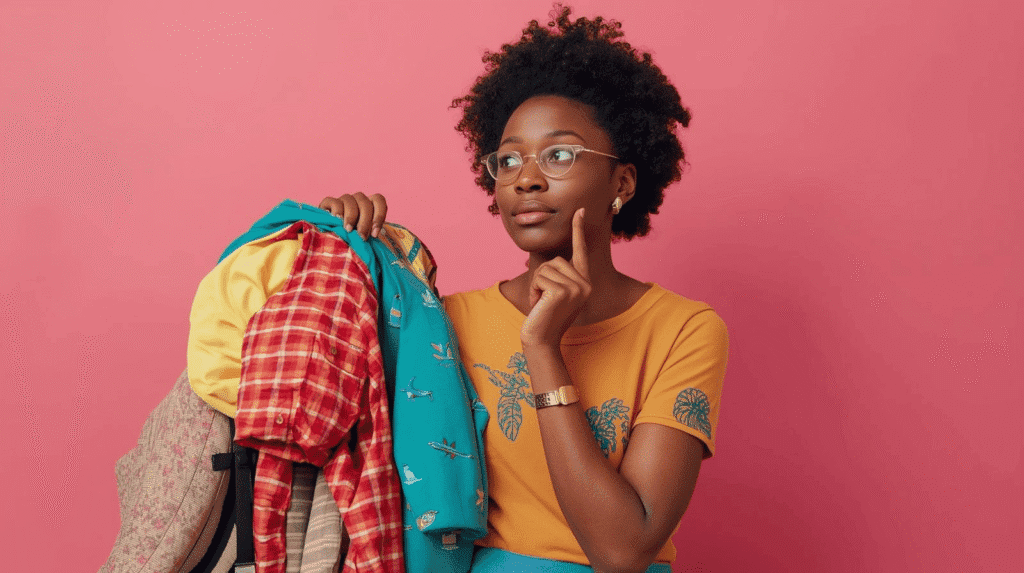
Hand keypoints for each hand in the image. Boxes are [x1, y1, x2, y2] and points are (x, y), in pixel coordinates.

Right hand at [318, 193, 387, 239]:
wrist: (332, 241)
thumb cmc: (353, 240)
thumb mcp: (364, 238)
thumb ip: (370, 234)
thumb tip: (374, 237)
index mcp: (369, 205)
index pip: (378, 200)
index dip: (379, 215)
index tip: (375, 234)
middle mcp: (357, 200)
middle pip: (365, 203)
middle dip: (365, 221)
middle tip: (362, 236)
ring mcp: (343, 200)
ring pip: (349, 200)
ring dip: (351, 216)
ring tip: (348, 230)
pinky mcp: (329, 203)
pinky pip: (334, 202)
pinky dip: (337, 210)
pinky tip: (337, 220)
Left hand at [521, 208, 591, 347]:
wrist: (541, 340)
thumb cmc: (545, 318)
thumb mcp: (556, 294)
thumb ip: (559, 277)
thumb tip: (554, 261)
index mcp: (585, 283)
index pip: (581, 252)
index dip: (578, 230)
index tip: (579, 210)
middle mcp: (585, 284)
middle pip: (556, 260)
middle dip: (541, 277)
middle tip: (542, 298)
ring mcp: (577, 288)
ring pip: (546, 268)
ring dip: (536, 284)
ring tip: (541, 302)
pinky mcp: (563, 291)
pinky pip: (540, 277)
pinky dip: (533, 290)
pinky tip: (538, 304)